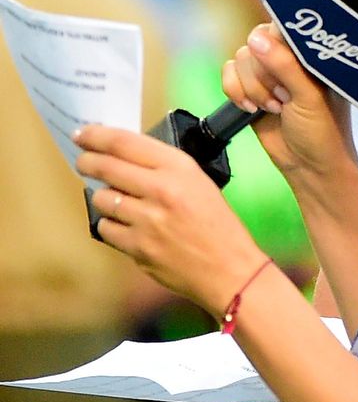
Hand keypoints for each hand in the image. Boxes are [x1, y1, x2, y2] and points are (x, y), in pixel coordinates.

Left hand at [74, 126, 266, 316]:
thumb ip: (165, 169)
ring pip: (101, 198)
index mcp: (180, 168)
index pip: (125, 143)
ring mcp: (146, 220)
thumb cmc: (219, 226)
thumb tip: (126, 160)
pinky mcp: (136, 247)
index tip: (84, 133)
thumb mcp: (200, 183)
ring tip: (116, 200)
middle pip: (106, 167)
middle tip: (84, 161)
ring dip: (104, 197)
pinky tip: (124, 225)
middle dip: (88, 161)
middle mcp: (161, 189)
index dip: (97, 135)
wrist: (229, 268)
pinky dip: (111, 224)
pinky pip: (106, 228)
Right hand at [223, 23, 357, 178]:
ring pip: (241, 58)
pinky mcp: (250, 88)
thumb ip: (285, 66)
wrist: (309, 168)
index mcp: (312, 53)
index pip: (284, 27)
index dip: (276, 47)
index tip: (284, 73)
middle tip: (284, 98)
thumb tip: (256, 39)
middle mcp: (289, 57)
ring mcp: (268, 72)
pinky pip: (228, 73)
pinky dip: (235, 91)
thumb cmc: (323, 133)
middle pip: (257, 41)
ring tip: (275, 108)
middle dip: (264, 74)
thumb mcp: (309, 97)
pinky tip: (253, 110)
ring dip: (253, 88)